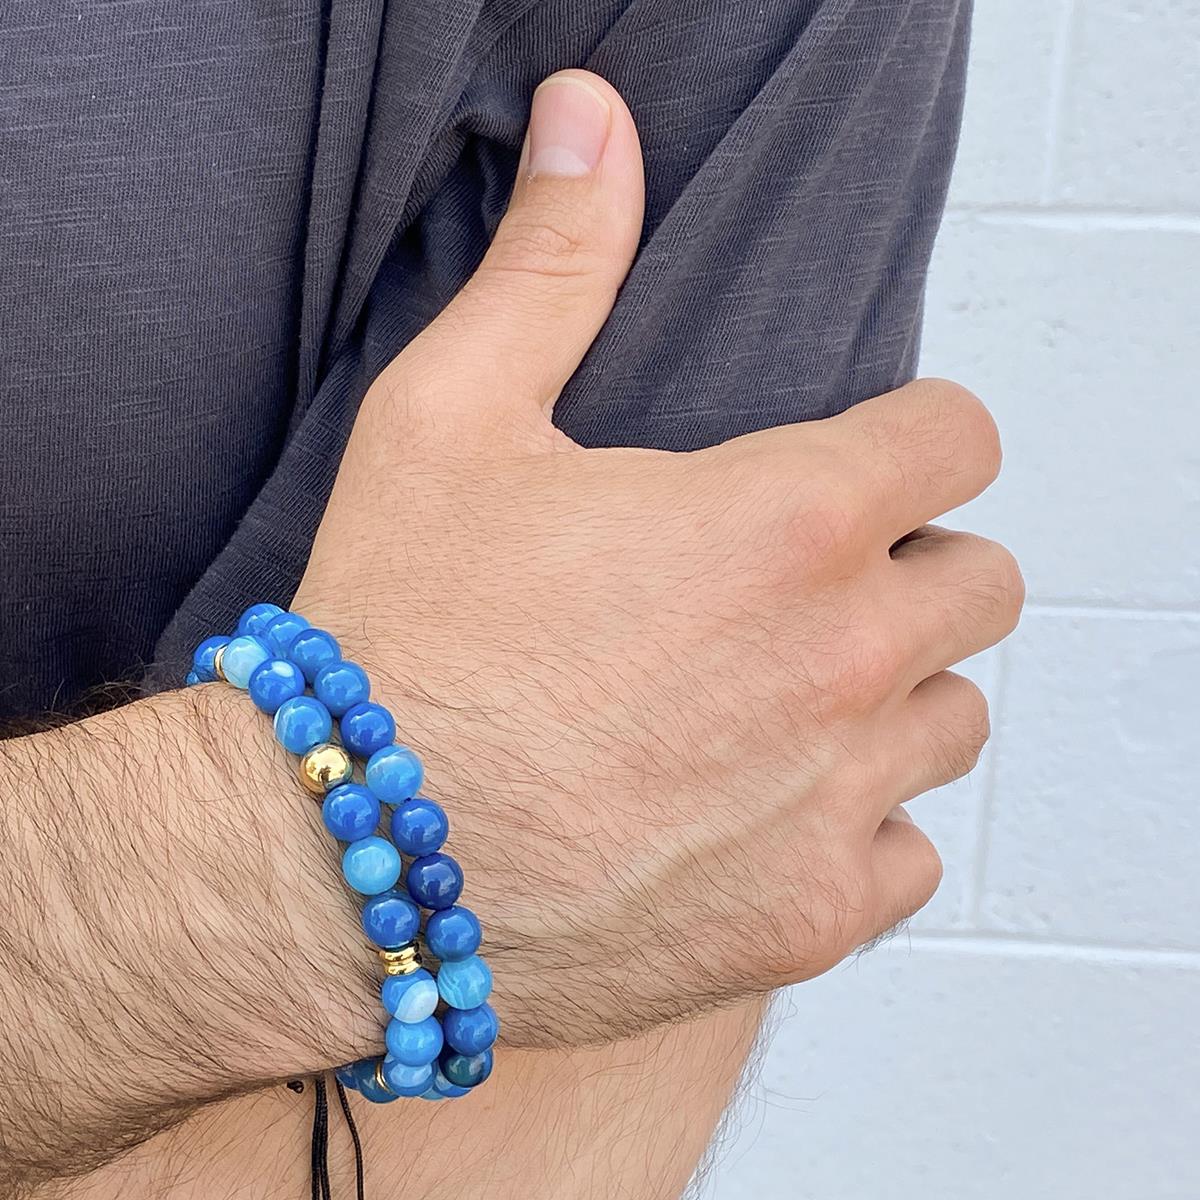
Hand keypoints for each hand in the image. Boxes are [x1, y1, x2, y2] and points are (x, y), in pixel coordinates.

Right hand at [294, 69, 1022, 1046]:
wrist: (340, 865)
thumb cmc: (396, 640)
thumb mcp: (451, 416)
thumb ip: (553, 265)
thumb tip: (590, 121)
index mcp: (787, 523)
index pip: (954, 440)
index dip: (910, 439)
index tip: (859, 465)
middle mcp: (843, 663)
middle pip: (977, 584)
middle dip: (909, 568)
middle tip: (800, 586)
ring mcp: (835, 802)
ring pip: (949, 720)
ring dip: (886, 697)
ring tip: (772, 700)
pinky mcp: (807, 919)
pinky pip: (904, 854)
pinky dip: (852, 828)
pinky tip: (759, 812)